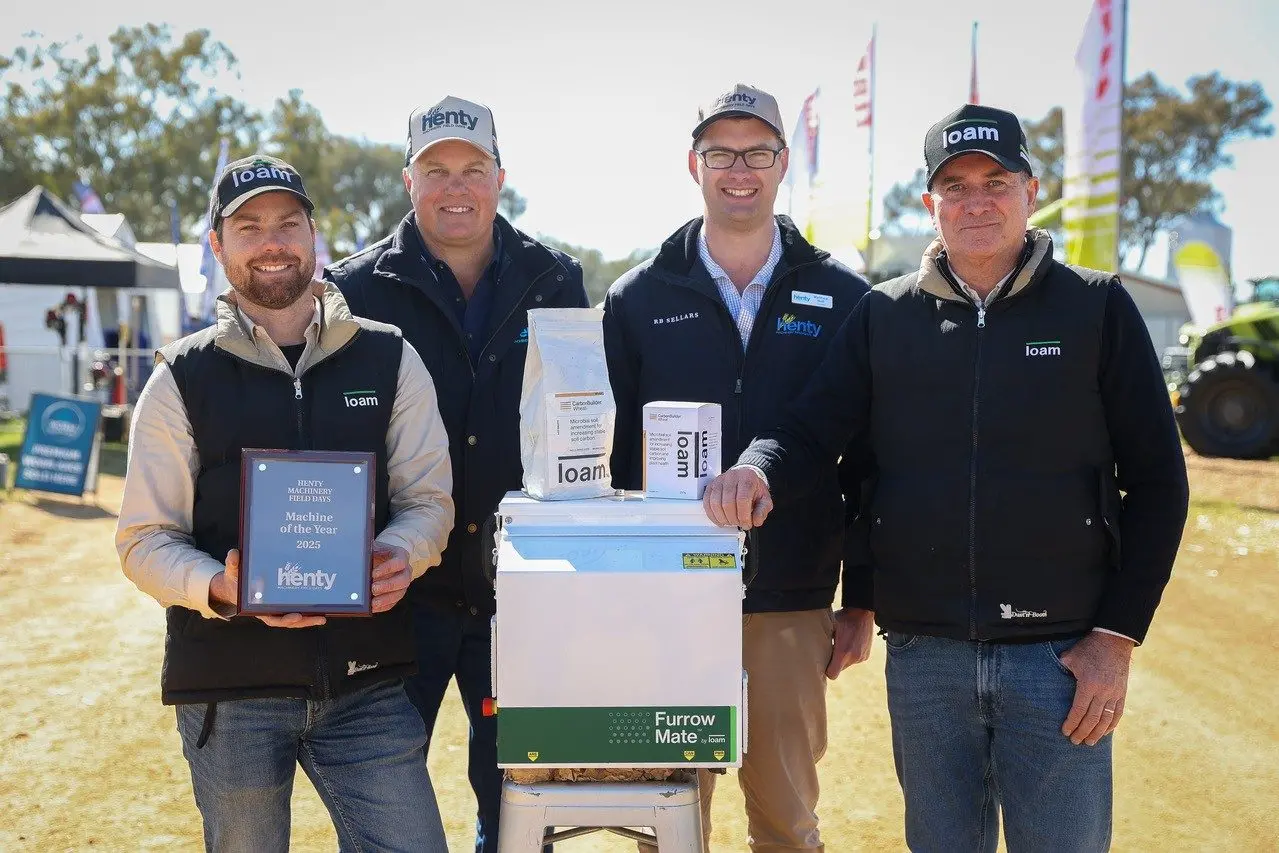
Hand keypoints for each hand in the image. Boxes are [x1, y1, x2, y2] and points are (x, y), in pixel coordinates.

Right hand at [210, 549, 325, 628]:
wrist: (236, 584)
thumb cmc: (235, 578)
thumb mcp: (232, 571)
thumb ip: (233, 564)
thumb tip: (234, 553)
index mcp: (258, 607)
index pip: (272, 618)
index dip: (284, 619)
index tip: (296, 616)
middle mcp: (270, 610)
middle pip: (289, 620)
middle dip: (304, 621)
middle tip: (320, 619)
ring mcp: (278, 608)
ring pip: (295, 617)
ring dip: (309, 618)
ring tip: (323, 618)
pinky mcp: (283, 602)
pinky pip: (297, 609)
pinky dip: (308, 611)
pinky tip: (321, 608)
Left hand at [370, 543, 412, 613]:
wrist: (384, 557)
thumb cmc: (378, 552)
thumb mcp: (374, 547)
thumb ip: (368, 552)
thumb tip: (355, 559)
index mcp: (401, 556)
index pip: (399, 562)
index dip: (388, 568)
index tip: (373, 573)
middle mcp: (405, 570)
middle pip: (403, 580)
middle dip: (388, 586)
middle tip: (373, 589)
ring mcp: (403, 583)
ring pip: (399, 593)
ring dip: (386, 599)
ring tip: (373, 603)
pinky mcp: (397, 593)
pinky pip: (393, 602)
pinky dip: (384, 606)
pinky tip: (373, 607)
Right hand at [702, 468, 772, 528]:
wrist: (745, 478)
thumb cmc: (754, 489)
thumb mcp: (764, 499)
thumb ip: (763, 510)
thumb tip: (756, 520)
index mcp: (747, 478)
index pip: (742, 499)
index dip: (743, 516)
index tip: (746, 524)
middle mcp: (732, 477)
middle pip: (728, 503)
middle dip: (733, 519)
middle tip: (738, 523)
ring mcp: (719, 480)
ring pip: (715, 503)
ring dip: (723, 518)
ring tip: (730, 522)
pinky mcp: (711, 486)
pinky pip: (707, 502)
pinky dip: (712, 515)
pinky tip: (720, 520)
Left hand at [826, 608, 874, 678]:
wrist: (862, 612)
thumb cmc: (842, 619)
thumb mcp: (829, 629)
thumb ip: (824, 644)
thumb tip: (813, 653)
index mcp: (843, 652)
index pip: (832, 674)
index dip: (826, 670)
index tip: (822, 663)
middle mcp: (853, 657)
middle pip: (839, 669)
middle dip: (834, 662)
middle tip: (831, 649)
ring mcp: (861, 657)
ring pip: (847, 664)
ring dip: (843, 658)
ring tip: (841, 644)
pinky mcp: (866, 655)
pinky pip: (854, 660)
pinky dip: (851, 655)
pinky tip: (849, 643)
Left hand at [1059, 631, 1133, 744]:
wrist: (1114, 640)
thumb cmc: (1089, 648)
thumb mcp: (1071, 657)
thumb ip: (1062, 670)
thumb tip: (1052, 680)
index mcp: (1088, 684)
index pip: (1079, 710)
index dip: (1072, 723)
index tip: (1065, 732)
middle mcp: (1103, 692)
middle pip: (1092, 719)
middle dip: (1083, 732)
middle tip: (1075, 742)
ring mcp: (1115, 693)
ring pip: (1107, 719)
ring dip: (1098, 733)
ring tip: (1089, 742)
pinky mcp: (1122, 692)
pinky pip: (1118, 713)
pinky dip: (1112, 725)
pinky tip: (1105, 732)